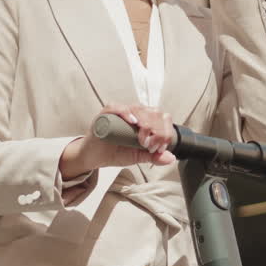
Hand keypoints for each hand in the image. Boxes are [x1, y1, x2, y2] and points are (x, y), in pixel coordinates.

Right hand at [59, 104, 177, 177]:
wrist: (95, 158)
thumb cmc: (115, 153)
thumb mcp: (138, 156)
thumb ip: (154, 156)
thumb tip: (171, 158)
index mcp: (143, 120)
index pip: (161, 117)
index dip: (165, 131)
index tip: (160, 148)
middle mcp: (133, 113)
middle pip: (153, 112)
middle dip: (156, 130)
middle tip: (150, 146)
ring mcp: (119, 112)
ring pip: (138, 108)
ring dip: (145, 124)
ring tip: (141, 140)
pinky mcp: (105, 114)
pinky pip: (116, 107)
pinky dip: (126, 112)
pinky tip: (133, 122)